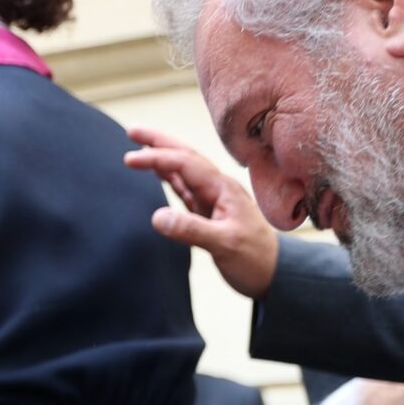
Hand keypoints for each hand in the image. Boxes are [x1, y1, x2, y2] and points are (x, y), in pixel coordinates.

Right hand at [124, 127, 280, 298]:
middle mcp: (217, 188)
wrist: (274, 273)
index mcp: (222, 188)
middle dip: (158, 142)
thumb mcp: (224, 245)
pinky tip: (159, 173)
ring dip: (162, 156)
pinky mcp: (208, 213)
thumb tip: (157, 217)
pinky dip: (169, 177)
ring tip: (138, 146)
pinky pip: (185, 189)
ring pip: (183, 171)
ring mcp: (213, 200)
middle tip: (131, 131)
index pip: (185, 164)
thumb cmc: (255, 259)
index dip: (157, 158)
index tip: (129, 159)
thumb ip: (191, 230)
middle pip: (185, 156)